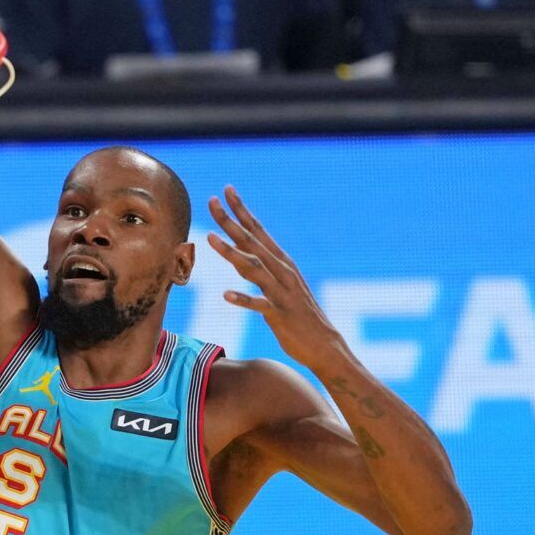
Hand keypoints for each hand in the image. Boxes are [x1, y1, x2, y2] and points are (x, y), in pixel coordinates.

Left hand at [207, 186, 345, 372]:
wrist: (324, 344)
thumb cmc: (298, 315)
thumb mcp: (279, 284)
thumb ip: (259, 267)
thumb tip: (237, 252)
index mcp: (281, 262)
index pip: (258, 230)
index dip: (242, 210)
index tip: (226, 190)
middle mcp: (282, 272)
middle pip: (252, 242)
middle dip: (231, 221)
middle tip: (211, 201)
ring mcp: (282, 292)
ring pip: (253, 268)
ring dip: (231, 253)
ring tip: (210, 239)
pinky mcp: (280, 314)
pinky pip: (259, 305)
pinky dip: (243, 299)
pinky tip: (225, 295)